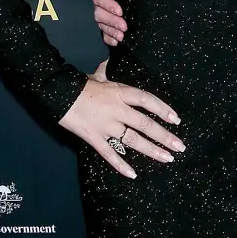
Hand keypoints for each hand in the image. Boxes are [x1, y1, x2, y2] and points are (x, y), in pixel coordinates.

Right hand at [59, 74, 184, 178]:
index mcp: (121, 92)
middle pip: (146, 124)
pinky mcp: (94, 138)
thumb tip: (106, 63)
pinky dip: (121, 165)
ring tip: (167, 158)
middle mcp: (118, 110)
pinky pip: (110, 154)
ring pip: (133, 140)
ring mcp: (106, 125)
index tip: (177, 120)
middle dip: (165, 136)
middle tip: (180, 146)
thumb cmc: (78, 84)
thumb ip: (106, 73)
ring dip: (152, 150)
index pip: (148, 100)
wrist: (56, 94)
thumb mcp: (97, 75)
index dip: (164, 110)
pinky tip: (133, 174)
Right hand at [90, 0, 127, 45]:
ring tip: (123, 37)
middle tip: (124, 27)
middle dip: (111, 22)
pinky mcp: (113, 17)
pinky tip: (118, 42)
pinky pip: (107, 30)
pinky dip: (110, 37)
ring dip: (111, 32)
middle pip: (100, 14)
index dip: (108, 4)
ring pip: (103, 23)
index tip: (120, 10)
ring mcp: (107, 9)